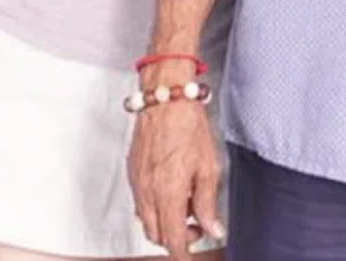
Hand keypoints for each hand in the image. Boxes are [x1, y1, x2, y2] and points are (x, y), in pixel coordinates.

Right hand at [127, 92, 224, 260]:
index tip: (191, 256)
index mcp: (168, 193)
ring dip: (164, 223)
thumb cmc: (187, 126)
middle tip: (196, 226)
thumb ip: (207, 203)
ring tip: (185, 206)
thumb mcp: (208, 168)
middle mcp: (148, 192)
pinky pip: (140, 202)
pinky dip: (154, 207)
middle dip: (175, 238)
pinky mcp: (133, 172)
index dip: (183, 253)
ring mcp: (137, 183)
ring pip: (146, 220)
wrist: (166, 100)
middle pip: (156, 235)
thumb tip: (213, 228)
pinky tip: (171, 191)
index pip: (173, 239)